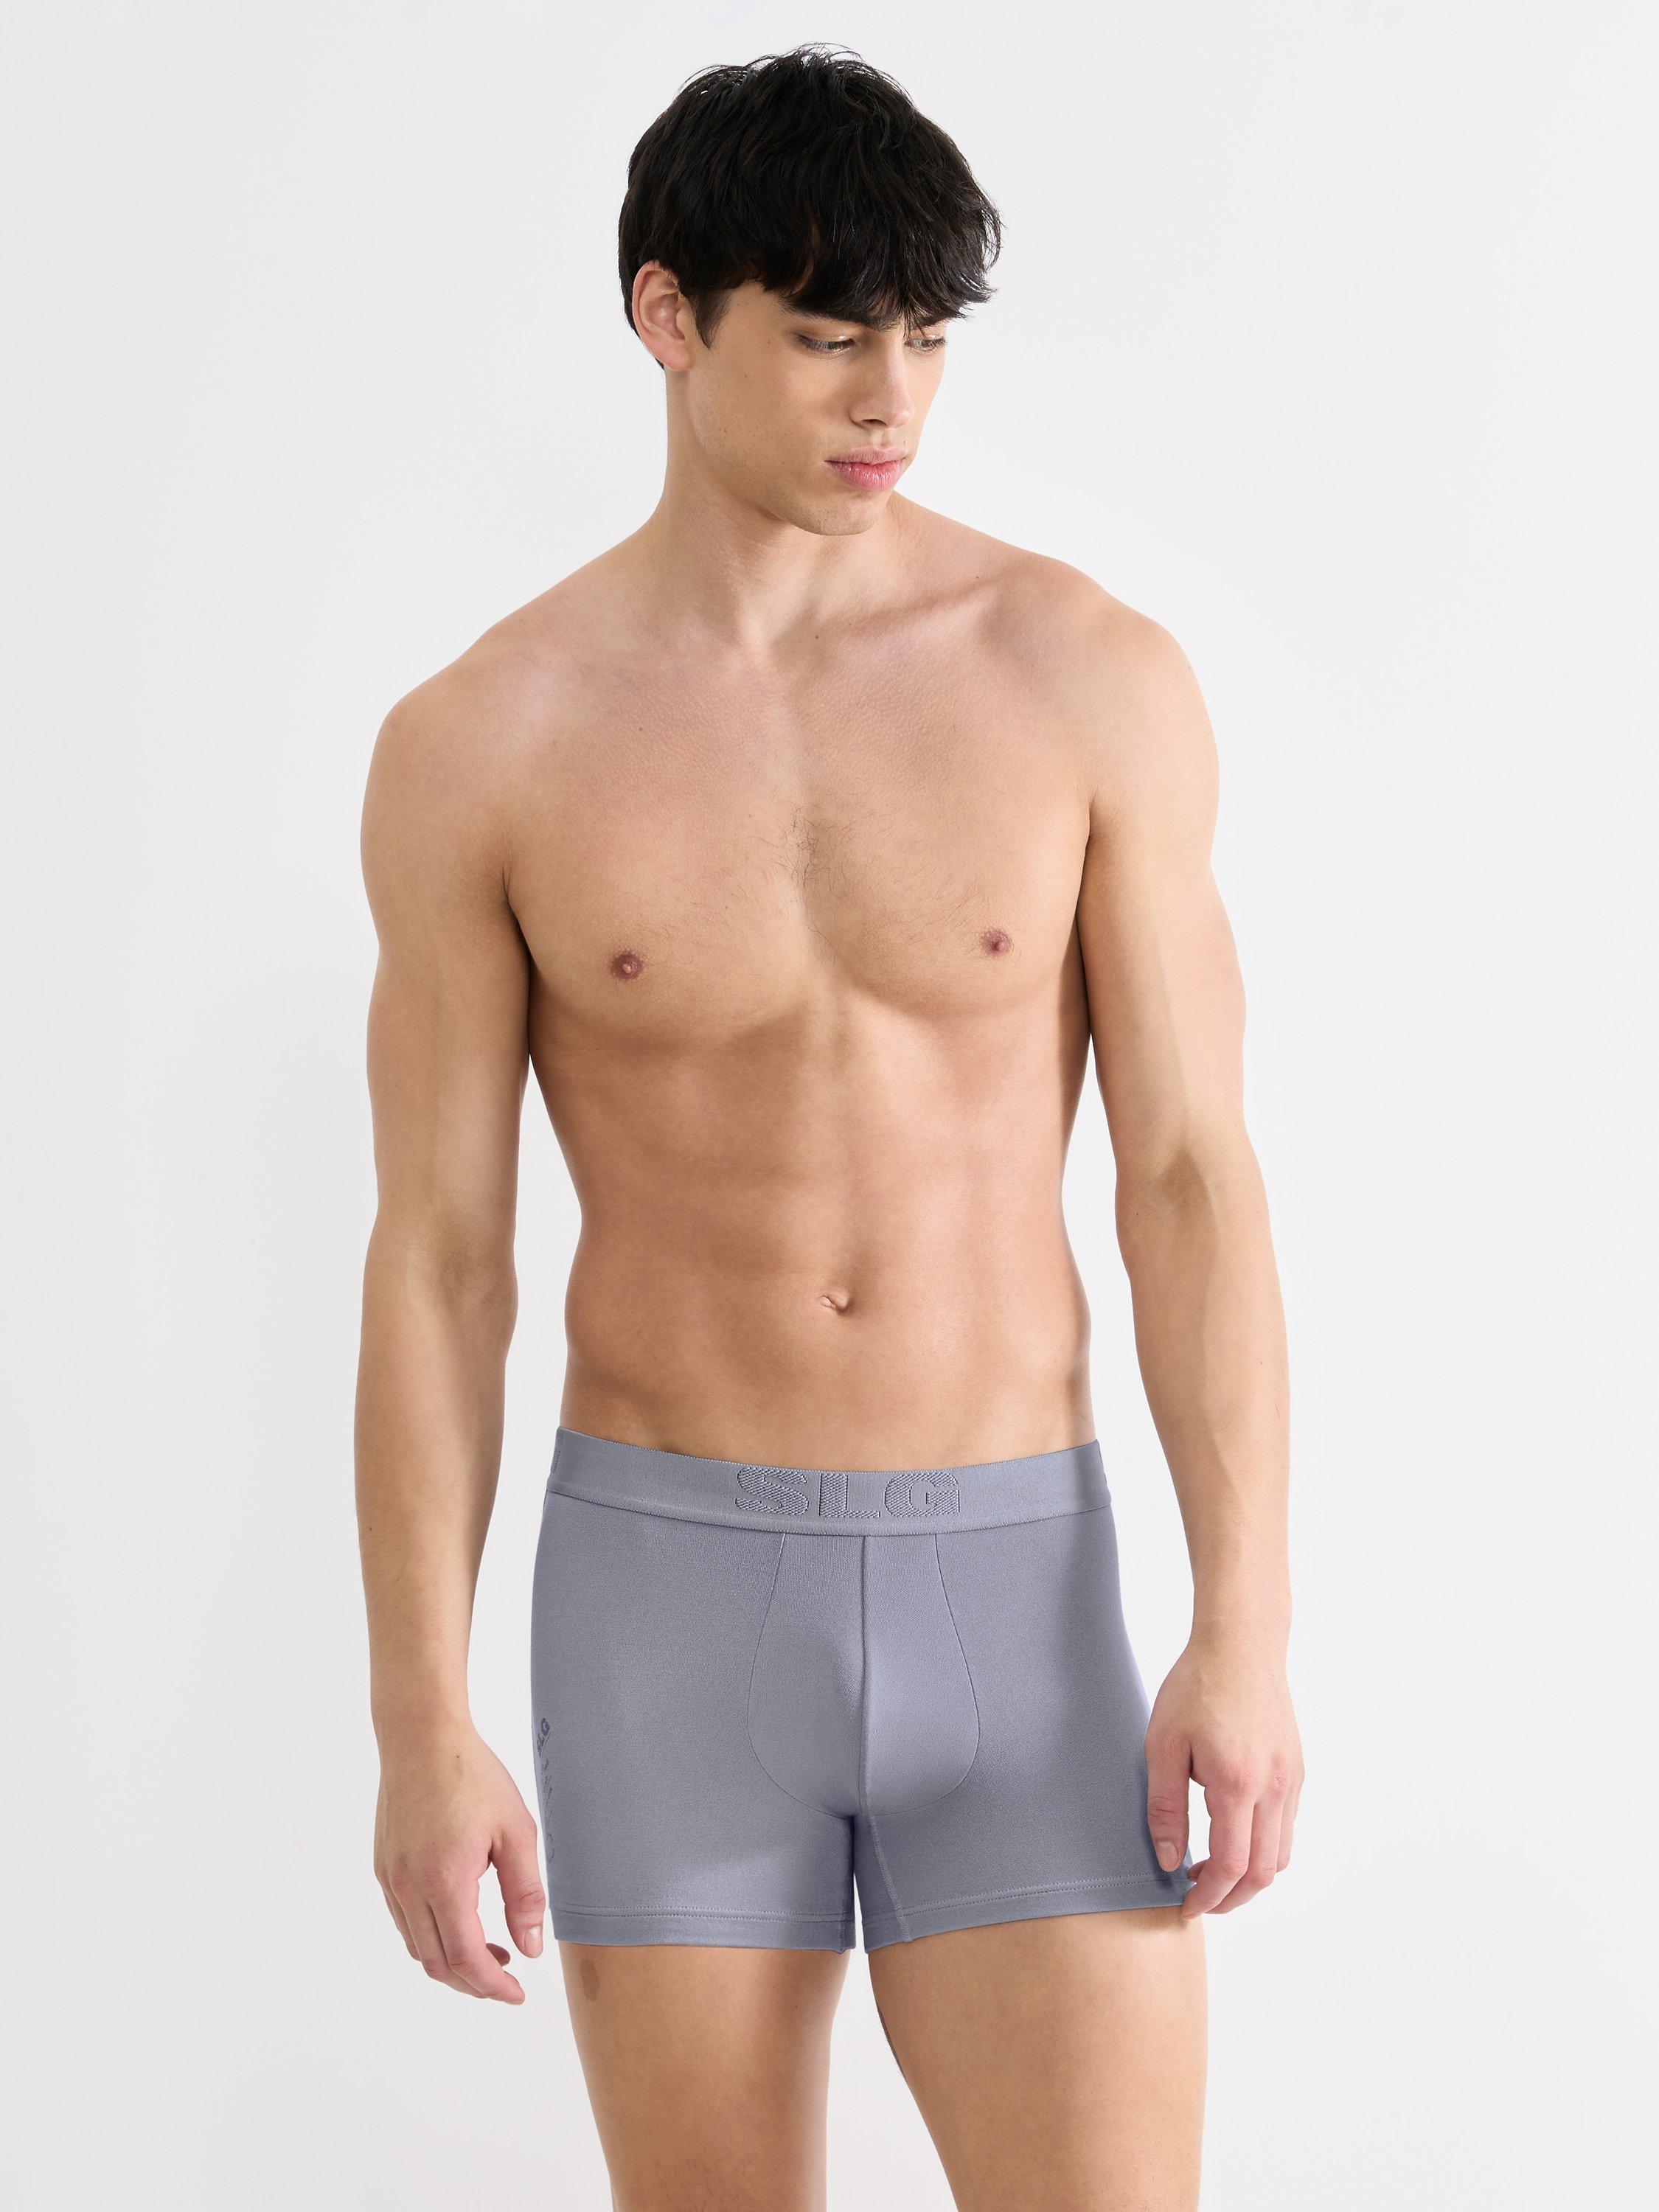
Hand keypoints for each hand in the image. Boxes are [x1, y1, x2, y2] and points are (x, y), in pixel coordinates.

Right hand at [374, 1725, 545, 2000]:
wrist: (421, 1738)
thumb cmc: (472, 1776)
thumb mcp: (516, 1831)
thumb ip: (525, 1894)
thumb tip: (530, 1949)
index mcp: (445, 1881)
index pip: (467, 1959)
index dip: (493, 1986)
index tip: (517, 1994)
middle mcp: (409, 1888)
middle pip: (438, 1963)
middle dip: (474, 1983)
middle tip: (507, 1983)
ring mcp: (391, 1880)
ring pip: (417, 1948)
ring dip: (452, 1964)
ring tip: (491, 1955)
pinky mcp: (384, 1869)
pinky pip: (405, 1923)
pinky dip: (431, 1939)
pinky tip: (459, 1924)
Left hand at [1145, 1636, 1302, 1916]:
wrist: (1241, 1645)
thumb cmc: (1196, 1686)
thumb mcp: (1162, 1744)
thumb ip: (1165, 1807)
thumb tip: (1169, 1860)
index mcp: (1237, 1784)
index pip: (1232, 1867)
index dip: (1208, 1897)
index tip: (1185, 1907)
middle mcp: (1274, 1789)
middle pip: (1264, 1873)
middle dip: (1231, 1898)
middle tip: (1198, 1898)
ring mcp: (1291, 1780)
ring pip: (1281, 1855)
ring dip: (1250, 1876)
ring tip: (1210, 1870)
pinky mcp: (1296, 1770)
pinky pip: (1286, 1827)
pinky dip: (1264, 1848)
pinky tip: (1232, 1835)